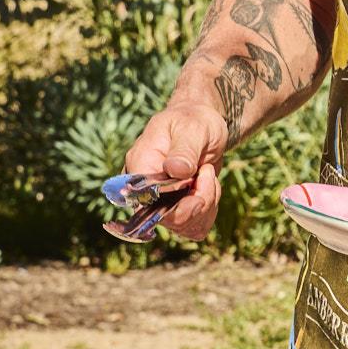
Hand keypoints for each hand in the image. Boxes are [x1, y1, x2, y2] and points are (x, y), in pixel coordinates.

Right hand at [123, 102, 225, 243]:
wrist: (203, 126)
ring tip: (207, 174)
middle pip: (167, 219)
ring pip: (183, 227)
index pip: (147, 202)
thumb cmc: (194, 121)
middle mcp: (145, 189)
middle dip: (198, 202)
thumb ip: (183, 150)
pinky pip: (193, 227)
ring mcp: (160, 202)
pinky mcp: (176, 209)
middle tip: (208, 172)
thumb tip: (175, 170)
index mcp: (139, 166)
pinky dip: (208, 210)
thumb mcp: (192, 128)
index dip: (176, 204)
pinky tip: (208, 187)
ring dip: (206, 205)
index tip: (197, 181)